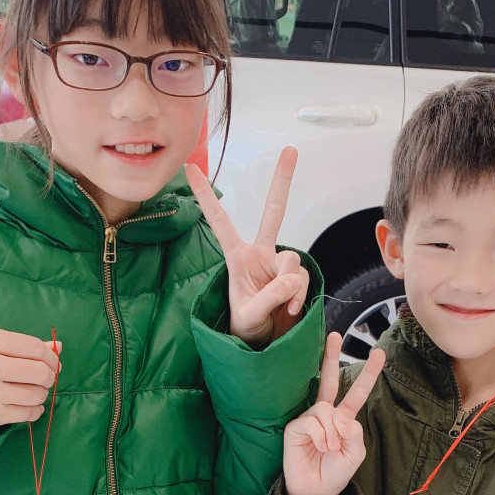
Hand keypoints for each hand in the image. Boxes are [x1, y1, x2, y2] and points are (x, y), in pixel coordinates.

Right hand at [0, 327, 60, 430]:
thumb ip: (22, 345)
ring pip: (37, 395)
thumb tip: (59, 347)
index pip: (35, 348)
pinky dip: (34, 410)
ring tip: (29, 391)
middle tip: (43, 379)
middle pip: (41, 372)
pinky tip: (25, 405)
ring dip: (40, 394)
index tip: (52, 363)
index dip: (50, 357)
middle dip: (49, 376)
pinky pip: (28, 414)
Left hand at [186, 147, 308, 345]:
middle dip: (283, 181)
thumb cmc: (245, 329)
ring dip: (290, 287)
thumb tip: (292, 280)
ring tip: (281, 308)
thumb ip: (269, 298)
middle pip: (274, 213)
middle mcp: (260, 254)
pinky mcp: (297, 277)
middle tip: (292, 150)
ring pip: (293, 261)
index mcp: (238, 258)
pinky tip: (291, 309)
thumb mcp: (248, 316)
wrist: (264, 345)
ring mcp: (280, 265)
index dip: (206, 196)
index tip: (190, 168)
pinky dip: (300, 295)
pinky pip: (304, 278)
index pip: (220, 222)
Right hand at [283, 332, 385, 494]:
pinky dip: (321, 436)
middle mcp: (325, 413)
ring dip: (332, 432)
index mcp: (343, 418)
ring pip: (325, 410)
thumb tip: (341, 417)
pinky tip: (320, 447)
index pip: (356, 392)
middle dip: (331, 357)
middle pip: (329, 379)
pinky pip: (312, 422)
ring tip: (330, 448)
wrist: (317, 491)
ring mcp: (309, 418)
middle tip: (335, 335)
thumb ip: (354, 433)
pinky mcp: (295, 427)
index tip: (379, 354)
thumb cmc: (336, 472)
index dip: (368, 374)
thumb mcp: (355, 453)